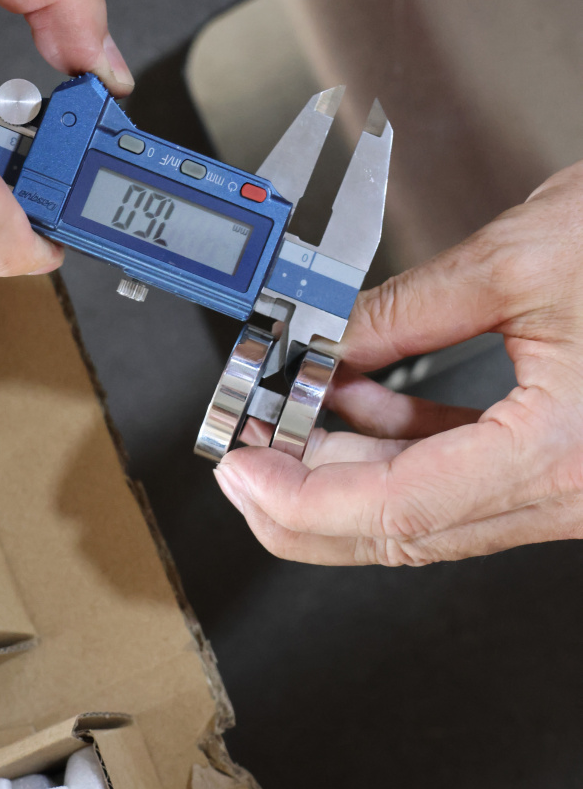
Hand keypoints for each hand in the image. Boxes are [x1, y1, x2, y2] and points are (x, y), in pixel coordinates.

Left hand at [214, 160, 582, 565]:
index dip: (300, 498)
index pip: (397, 509)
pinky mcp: (560, 460)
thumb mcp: (519, 262)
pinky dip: (396, 445)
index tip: (240, 471)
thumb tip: (324, 338)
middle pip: (402, 526)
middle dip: (305, 492)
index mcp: (559, 455)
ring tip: (286, 413)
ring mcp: (565, 486)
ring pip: (425, 505)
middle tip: (243, 447)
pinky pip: (457, 473)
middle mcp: (567, 492)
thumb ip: (405, 310)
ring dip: (345, 466)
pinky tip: (355, 403)